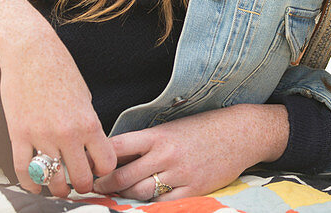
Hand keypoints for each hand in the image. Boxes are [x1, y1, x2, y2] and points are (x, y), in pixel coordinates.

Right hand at [0, 29, 116, 195]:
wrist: (30, 52)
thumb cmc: (60, 69)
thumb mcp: (85, 96)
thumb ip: (88, 124)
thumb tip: (89, 147)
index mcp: (89, 123)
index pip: (105, 163)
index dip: (103, 170)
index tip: (98, 169)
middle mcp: (67, 134)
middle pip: (80, 179)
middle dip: (82, 185)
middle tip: (79, 183)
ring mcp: (41, 137)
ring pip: (53, 180)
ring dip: (57, 188)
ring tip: (58, 187)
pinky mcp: (18, 135)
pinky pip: (25, 171)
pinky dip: (31, 185)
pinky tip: (35, 186)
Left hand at [93, 104, 288, 199]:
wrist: (241, 133)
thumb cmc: (205, 127)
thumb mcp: (173, 127)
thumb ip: (148, 141)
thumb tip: (117, 153)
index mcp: (158, 135)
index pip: (118, 146)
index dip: (99, 158)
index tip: (88, 165)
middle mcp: (166, 154)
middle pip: (123, 176)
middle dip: (105, 184)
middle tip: (94, 188)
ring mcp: (180, 174)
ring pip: (140, 192)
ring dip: (125, 195)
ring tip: (117, 195)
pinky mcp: (193, 189)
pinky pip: (163, 203)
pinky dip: (151, 204)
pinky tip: (145, 201)